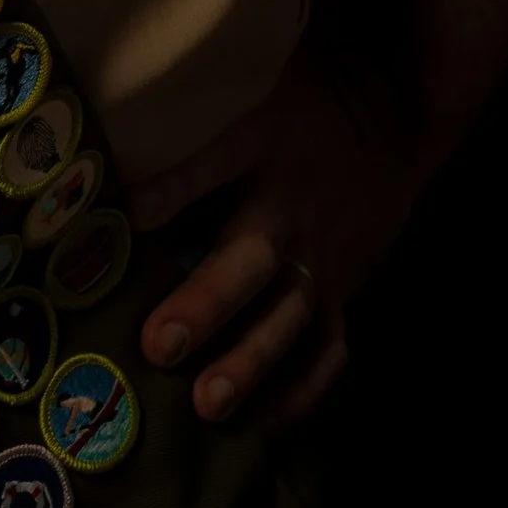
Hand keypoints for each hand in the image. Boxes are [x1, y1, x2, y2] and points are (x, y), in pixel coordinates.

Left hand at [127, 50, 424, 429]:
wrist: (397, 109)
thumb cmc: (304, 95)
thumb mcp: (252, 85)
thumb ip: (195, 116)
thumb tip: (110, 135)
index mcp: (264, 143)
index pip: (210, 164)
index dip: (168, 190)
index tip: (120, 217)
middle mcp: (293, 206)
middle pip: (251, 258)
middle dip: (207, 304)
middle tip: (161, 345)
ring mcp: (325, 253)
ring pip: (291, 316)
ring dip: (251, 362)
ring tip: (209, 405)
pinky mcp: (347, 286)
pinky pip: (330, 347)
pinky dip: (303, 389)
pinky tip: (266, 422)